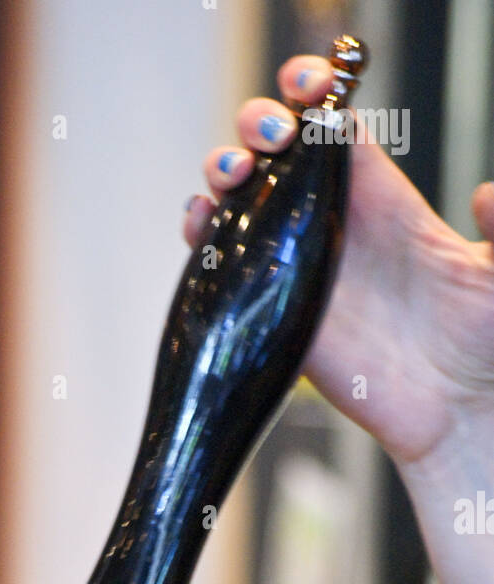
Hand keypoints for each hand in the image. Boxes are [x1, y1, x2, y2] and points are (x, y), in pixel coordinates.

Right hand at [183, 55, 493, 471]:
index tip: (307, 86)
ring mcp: (299, 271)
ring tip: (231, 175)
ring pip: (244, 203)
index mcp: (385, 204)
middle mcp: (335, 231)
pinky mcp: (274, 316)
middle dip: (260, 126)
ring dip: (224, 173)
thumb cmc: (488, 344)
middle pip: (279, 155)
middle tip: (269, 139)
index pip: (335, 130)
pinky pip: (226, 269)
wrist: (454, 414)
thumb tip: (485, 193)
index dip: (313, 95)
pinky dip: (203, 238)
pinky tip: (201, 223)